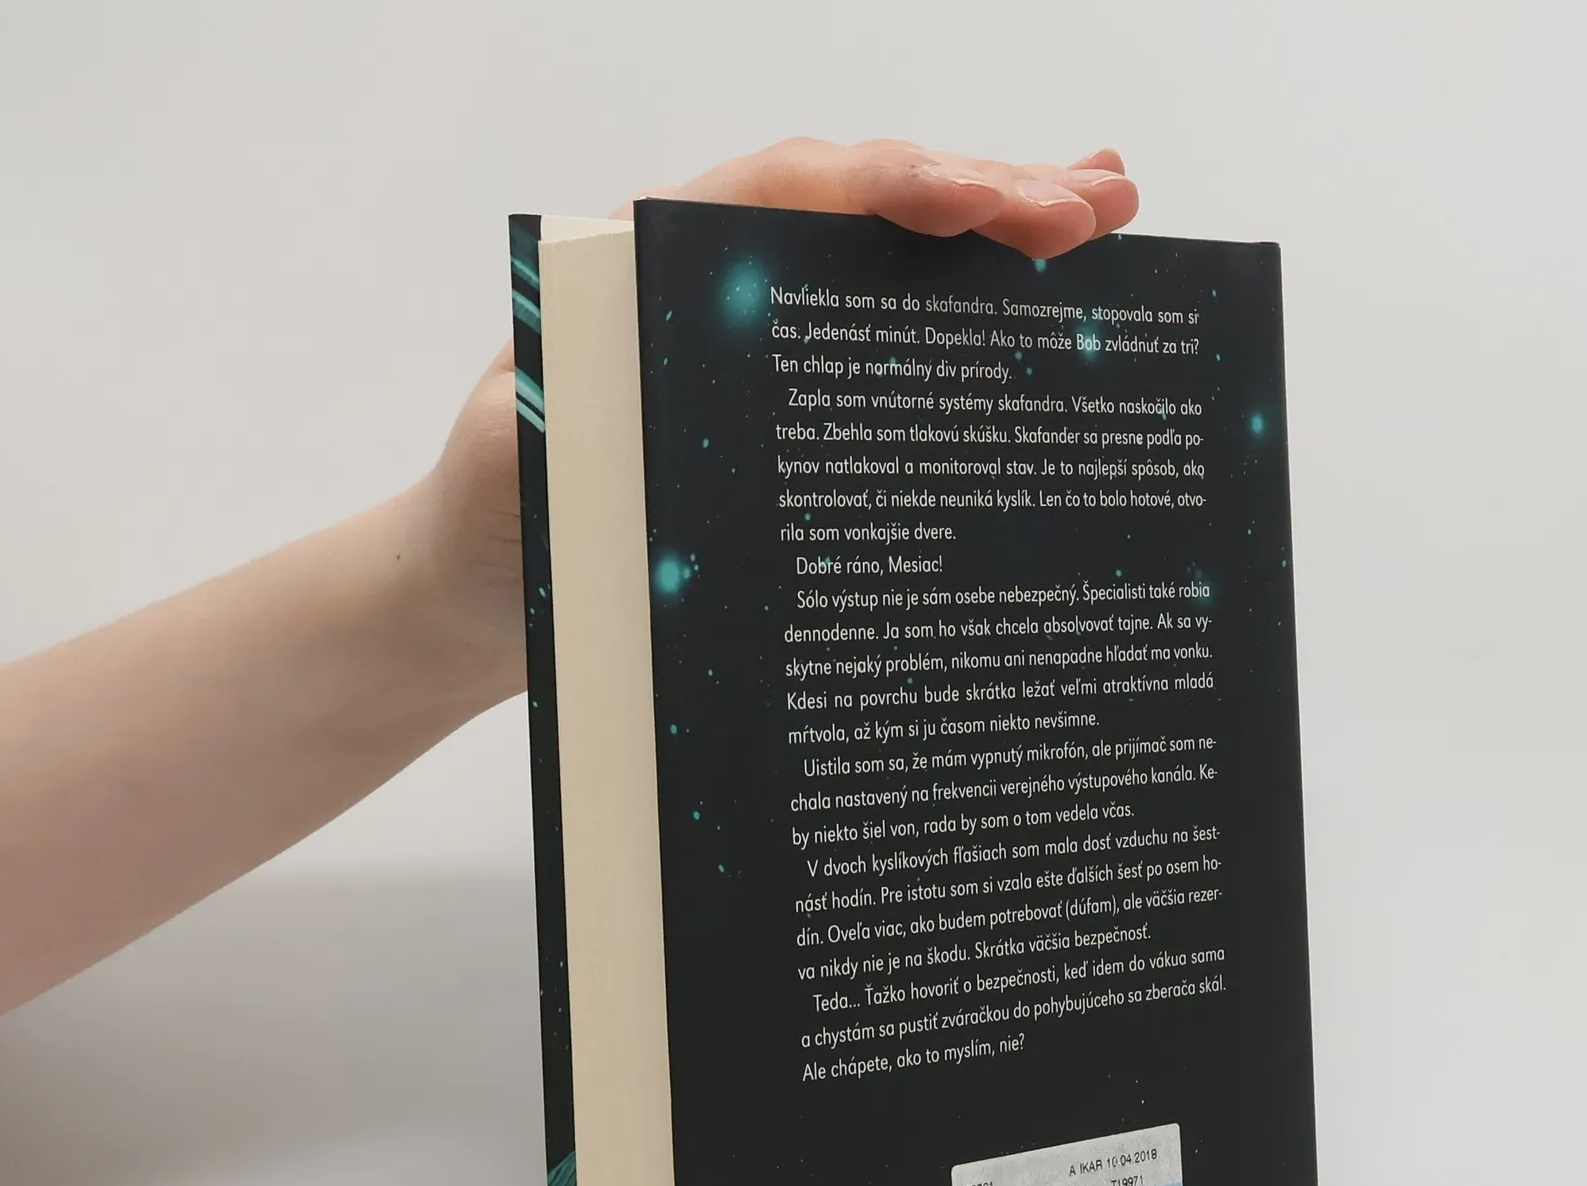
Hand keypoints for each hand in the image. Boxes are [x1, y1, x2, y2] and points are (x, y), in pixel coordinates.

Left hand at [414, 139, 1139, 710]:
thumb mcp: (510, 462)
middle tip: (1101, 207)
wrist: (475, 599)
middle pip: (863, 209)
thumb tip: (655, 361)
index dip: (898, 186)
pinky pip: (884, 343)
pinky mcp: (784, 411)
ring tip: (1111, 211)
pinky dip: (965, 312)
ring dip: (999, 231)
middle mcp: (713, 283)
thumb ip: (569, 403)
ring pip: (890, 264)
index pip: (789, 192)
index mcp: (649, 268)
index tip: (996, 202)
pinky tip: (1046, 297)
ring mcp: (757, 343)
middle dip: (986, 192)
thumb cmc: (487, 529)